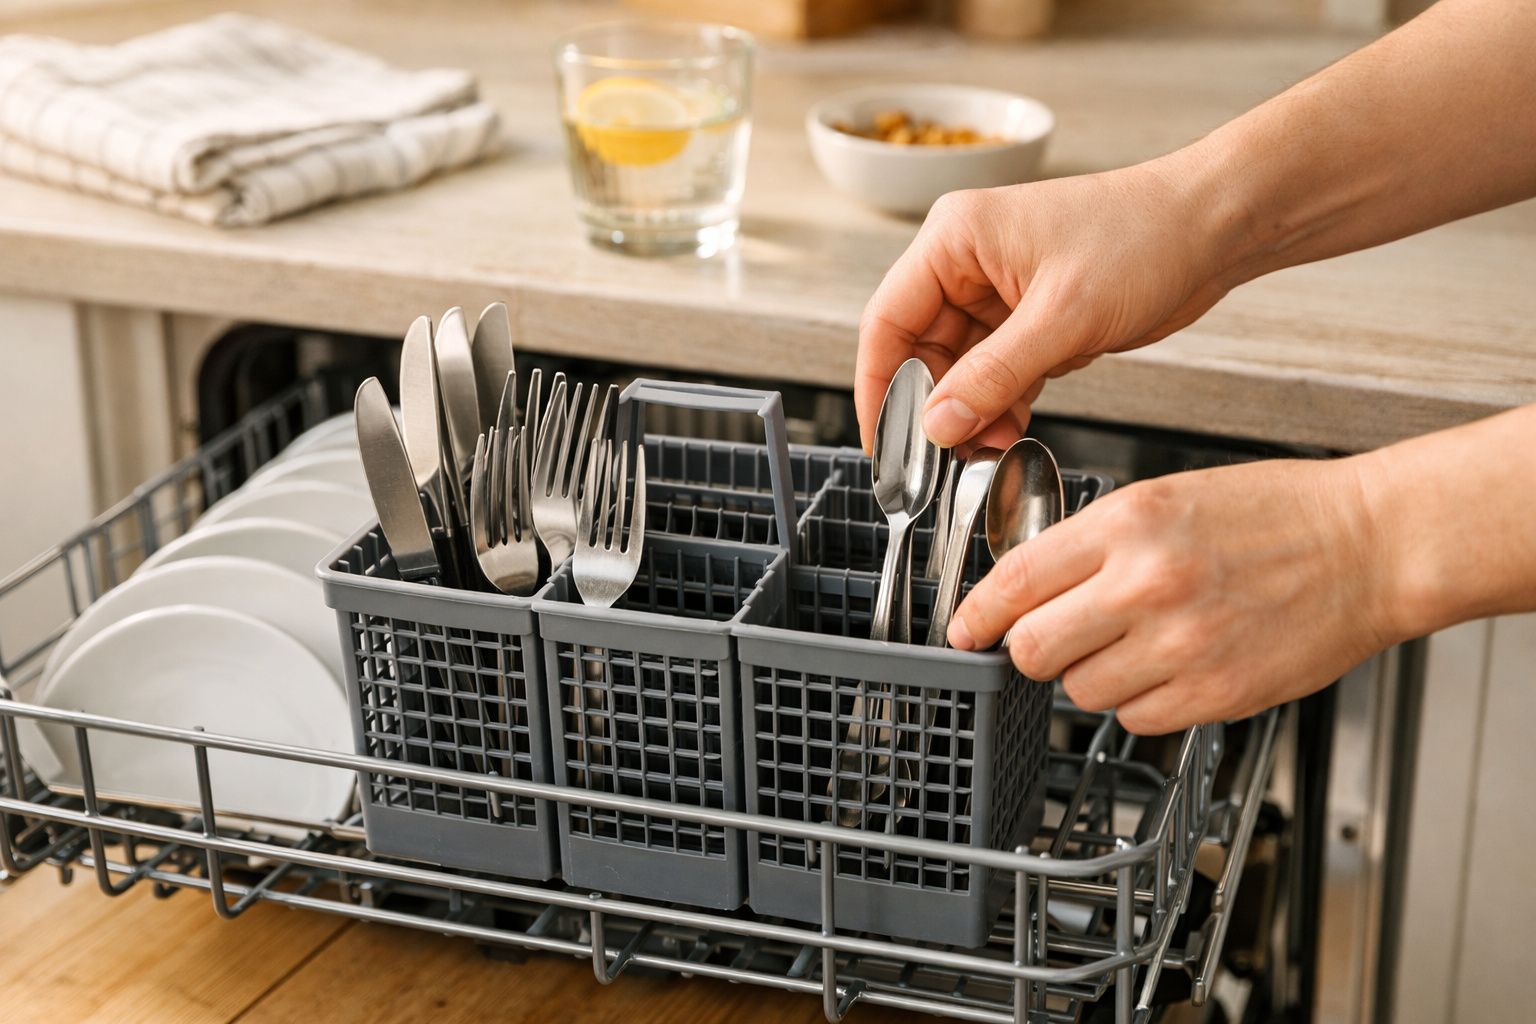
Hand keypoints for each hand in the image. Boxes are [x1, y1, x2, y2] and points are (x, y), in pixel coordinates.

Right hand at [855, 158, 1233, 452]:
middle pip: (919, 351)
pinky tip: (1007, 434)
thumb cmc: (1145, 237)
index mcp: (955, 239)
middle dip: (932, 409)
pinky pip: (996, 373)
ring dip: (969, 414)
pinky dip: (999, 406)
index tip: (885, 443)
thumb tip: (937, 425)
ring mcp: (999, 292)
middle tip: (942, 461)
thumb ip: (993, 376)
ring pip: (958, 369)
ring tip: (985, 451)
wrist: (1215, 227)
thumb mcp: (1063, 316)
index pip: (888, 321)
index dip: (879, 388)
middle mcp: (967, 262)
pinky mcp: (1031, 318)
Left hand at [947, 457, 1400, 733]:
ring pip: (1080, 691)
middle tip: (1051, 640)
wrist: (1370, 545)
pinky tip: (1171, 667)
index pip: (1015, 580)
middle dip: (1030, 649)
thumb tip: (1025, 584)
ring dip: (1091, 675)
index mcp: (1130, 523)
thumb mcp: (1168, 497)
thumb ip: (1093, 540)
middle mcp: (1148, 584)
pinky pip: (1136, 719)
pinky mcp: (1215, 692)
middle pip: (1031, 648)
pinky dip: (1141, 702)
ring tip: (1134, 644)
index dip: (976, 612)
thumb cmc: (1276, 515)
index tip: (965, 628)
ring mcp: (1182, 644)